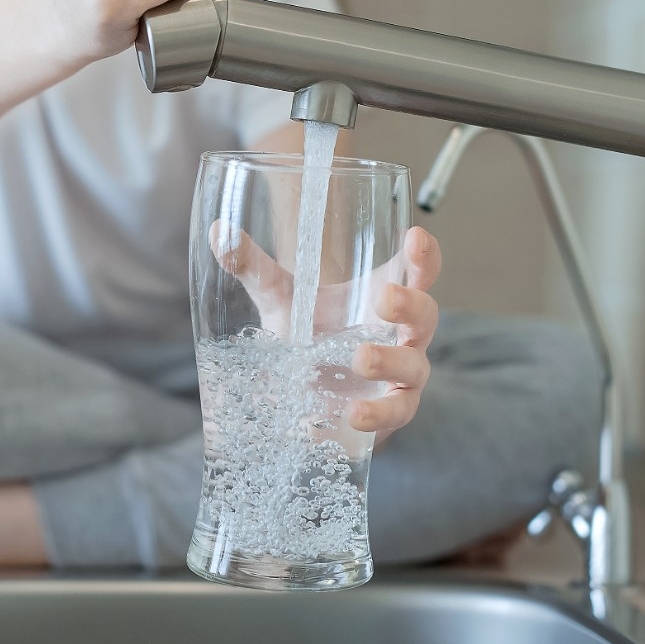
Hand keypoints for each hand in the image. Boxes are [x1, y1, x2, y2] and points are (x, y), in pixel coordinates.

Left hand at [210, 222, 441, 447]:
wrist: (304, 396)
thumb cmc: (306, 335)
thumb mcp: (280, 299)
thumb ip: (254, 267)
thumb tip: (218, 231)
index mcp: (384, 296)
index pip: (417, 271)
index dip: (424, 255)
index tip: (415, 236)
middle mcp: (401, 333)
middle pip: (425, 314)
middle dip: (411, 304)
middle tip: (384, 298)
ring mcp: (401, 374)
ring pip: (414, 365)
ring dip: (391, 360)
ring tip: (360, 357)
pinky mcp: (390, 411)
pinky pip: (397, 412)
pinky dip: (379, 412)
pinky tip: (355, 412)